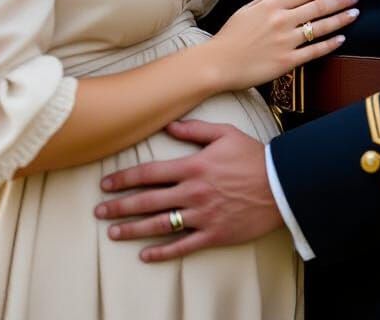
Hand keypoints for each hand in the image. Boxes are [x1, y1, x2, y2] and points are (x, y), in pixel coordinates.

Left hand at [95, 120, 281, 261]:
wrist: (281, 185)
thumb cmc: (253, 156)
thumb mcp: (224, 133)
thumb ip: (194, 129)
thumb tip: (168, 124)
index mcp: (192, 166)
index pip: (149, 173)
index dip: (124, 178)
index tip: (106, 184)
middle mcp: (192, 192)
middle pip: (148, 200)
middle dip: (120, 206)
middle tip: (99, 212)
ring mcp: (202, 215)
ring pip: (160, 225)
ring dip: (133, 230)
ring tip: (113, 233)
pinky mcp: (214, 234)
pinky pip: (183, 246)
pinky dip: (163, 252)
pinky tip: (145, 255)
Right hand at [206, 0, 358, 89]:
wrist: (218, 63)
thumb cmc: (230, 37)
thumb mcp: (245, 11)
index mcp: (271, 6)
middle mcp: (281, 20)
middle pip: (317, 7)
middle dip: (340, 0)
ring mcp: (285, 41)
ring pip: (320, 27)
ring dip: (340, 19)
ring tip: (354, 14)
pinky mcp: (287, 61)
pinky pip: (314, 51)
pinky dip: (330, 44)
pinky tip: (342, 39)